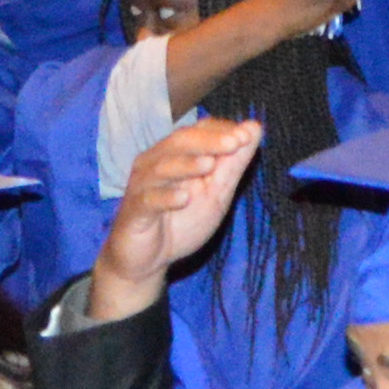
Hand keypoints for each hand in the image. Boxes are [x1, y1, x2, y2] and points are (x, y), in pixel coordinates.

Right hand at [86, 111, 262, 318]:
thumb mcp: (216, 193)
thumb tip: (254, 128)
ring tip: (209, 164)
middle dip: (208, 142)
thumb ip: (233, 164)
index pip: (198, 131)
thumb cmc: (181, 220)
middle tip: (234, 143)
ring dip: (186, 165)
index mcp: (175, 154)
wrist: (147, 259)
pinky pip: (148, 201)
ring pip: (162, 168)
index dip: (221, 131)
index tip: (247, 134)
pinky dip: (165, 198)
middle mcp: (155, 163)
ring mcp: (142, 187)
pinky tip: (183, 198)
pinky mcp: (134, 212)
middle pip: (179, 142)